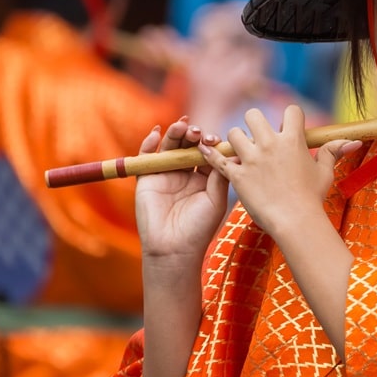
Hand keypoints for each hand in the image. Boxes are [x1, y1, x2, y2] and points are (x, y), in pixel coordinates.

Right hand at [135, 117, 230, 263]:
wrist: (175, 249)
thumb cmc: (199, 228)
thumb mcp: (215, 199)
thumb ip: (220, 174)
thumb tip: (230, 150)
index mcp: (203, 178)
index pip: (206, 152)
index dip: (209, 142)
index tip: (214, 139)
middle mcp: (184, 174)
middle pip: (187, 145)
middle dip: (193, 134)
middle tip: (198, 132)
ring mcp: (165, 175)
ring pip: (169, 147)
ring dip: (174, 133)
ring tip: (182, 127)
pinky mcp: (146, 179)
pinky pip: (145, 156)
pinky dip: (148, 142)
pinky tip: (156, 132)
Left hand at [199, 105, 356, 235]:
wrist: (296, 222)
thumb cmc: (312, 198)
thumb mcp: (324, 172)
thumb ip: (333, 152)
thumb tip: (353, 141)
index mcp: (292, 140)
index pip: (290, 111)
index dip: (289, 117)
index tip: (287, 128)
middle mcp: (270, 144)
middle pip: (253, 115)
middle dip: (254, 123)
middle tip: (257, 138)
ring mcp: (252, 159)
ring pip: (233, 133)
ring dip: (235, 141)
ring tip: (240, 152)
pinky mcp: (237, 175)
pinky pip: (217, 159)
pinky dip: (209, 154)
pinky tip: (202, 149)